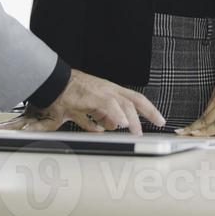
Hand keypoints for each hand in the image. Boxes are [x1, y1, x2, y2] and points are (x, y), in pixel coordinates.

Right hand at [6, 69, 163, 133]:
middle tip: (159, 123)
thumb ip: (99, 118)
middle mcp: (110, 90)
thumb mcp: (88, 110)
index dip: (149, 109)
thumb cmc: (69, 95)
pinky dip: (115, 114)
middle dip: (150, 112)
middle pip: (136, 100)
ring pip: (124, 104)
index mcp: (111, 92)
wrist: (55, 83)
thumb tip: (109, 128)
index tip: (159, 119)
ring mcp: (102, 92)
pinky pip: (107, 105)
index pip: (136, 99)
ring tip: (136, 131)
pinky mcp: (91, 96)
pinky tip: (119, 124)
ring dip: (132, 119)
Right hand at [179, 44, 214, 135]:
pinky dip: (200, 117)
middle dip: (194, 130)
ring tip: (184, 131)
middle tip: (183, 136)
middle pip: (206, 120)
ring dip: (194, 124)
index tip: (197, 136)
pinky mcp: (214, 93)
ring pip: (204, 114)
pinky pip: (207, 108)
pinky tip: (197, 123)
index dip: (208, 132)